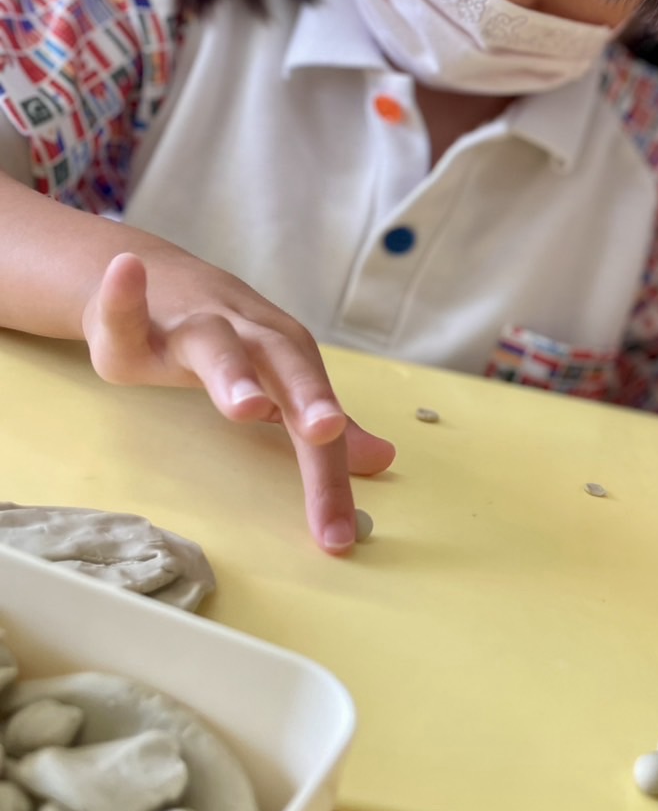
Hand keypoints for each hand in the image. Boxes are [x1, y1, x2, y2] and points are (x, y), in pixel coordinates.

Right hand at [81, 252, 394, 553]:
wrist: (155, 275)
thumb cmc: (221, 340)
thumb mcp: (272, 378)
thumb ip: (313, 422)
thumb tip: (381, 461)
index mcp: (284, 358)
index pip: (316, 420)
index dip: (329, 478)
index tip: (338, 537)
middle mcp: (246, 334)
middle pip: (283, 361)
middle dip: (306, 396)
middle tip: (325, 431)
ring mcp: (190, 324)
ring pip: (214, 343)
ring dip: (232, 371)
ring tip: (245, 406)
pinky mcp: (132, 322)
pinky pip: (124, 309)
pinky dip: (124, 294)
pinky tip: (125, 273)